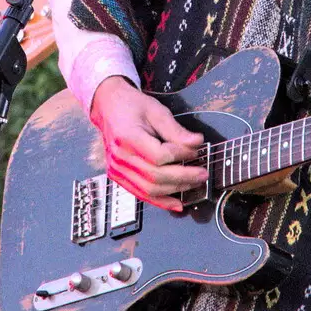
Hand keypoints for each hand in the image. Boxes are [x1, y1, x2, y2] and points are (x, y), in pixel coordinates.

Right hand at [89, 76, 207, 211]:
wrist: (109, 108)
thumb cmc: (131, 106)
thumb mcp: (156, 111)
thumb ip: (176, 130)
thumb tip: (196, 143)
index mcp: (127, 137)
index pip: (159, 155)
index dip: (181, 155)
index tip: (195, 150)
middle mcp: (119, 156)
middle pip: (155, 176)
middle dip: (183, 177)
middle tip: (202, 173)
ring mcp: (117, 169)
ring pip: (149, 189)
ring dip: (175, 190)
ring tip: (193, 184)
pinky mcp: (118, 176)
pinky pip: (140, 194)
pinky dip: (160, 201)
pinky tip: (176, 203)